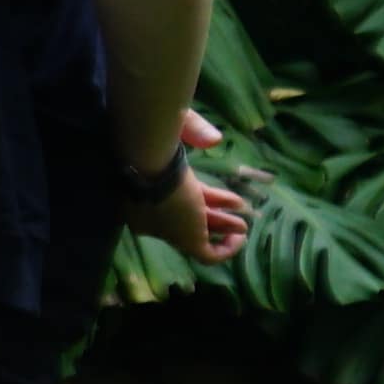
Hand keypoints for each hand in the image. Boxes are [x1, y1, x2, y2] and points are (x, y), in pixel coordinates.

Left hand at [127, 108, 248, 263]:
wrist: (145, 159)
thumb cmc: (157, 140)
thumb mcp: (176, 128)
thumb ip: (195, 130)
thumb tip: (214, 140)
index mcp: (140, 191)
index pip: (173, 198)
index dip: (201, 195)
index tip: (219, 192)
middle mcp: (151, 215)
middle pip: (185, 218)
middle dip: (213, 215)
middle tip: (236, 209)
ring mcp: (168, 230)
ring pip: (196, 236)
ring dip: (222, 229)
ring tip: (242, 225)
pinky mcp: (185, 240)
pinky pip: (207, 255)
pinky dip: (226, 250)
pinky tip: (240, 236)